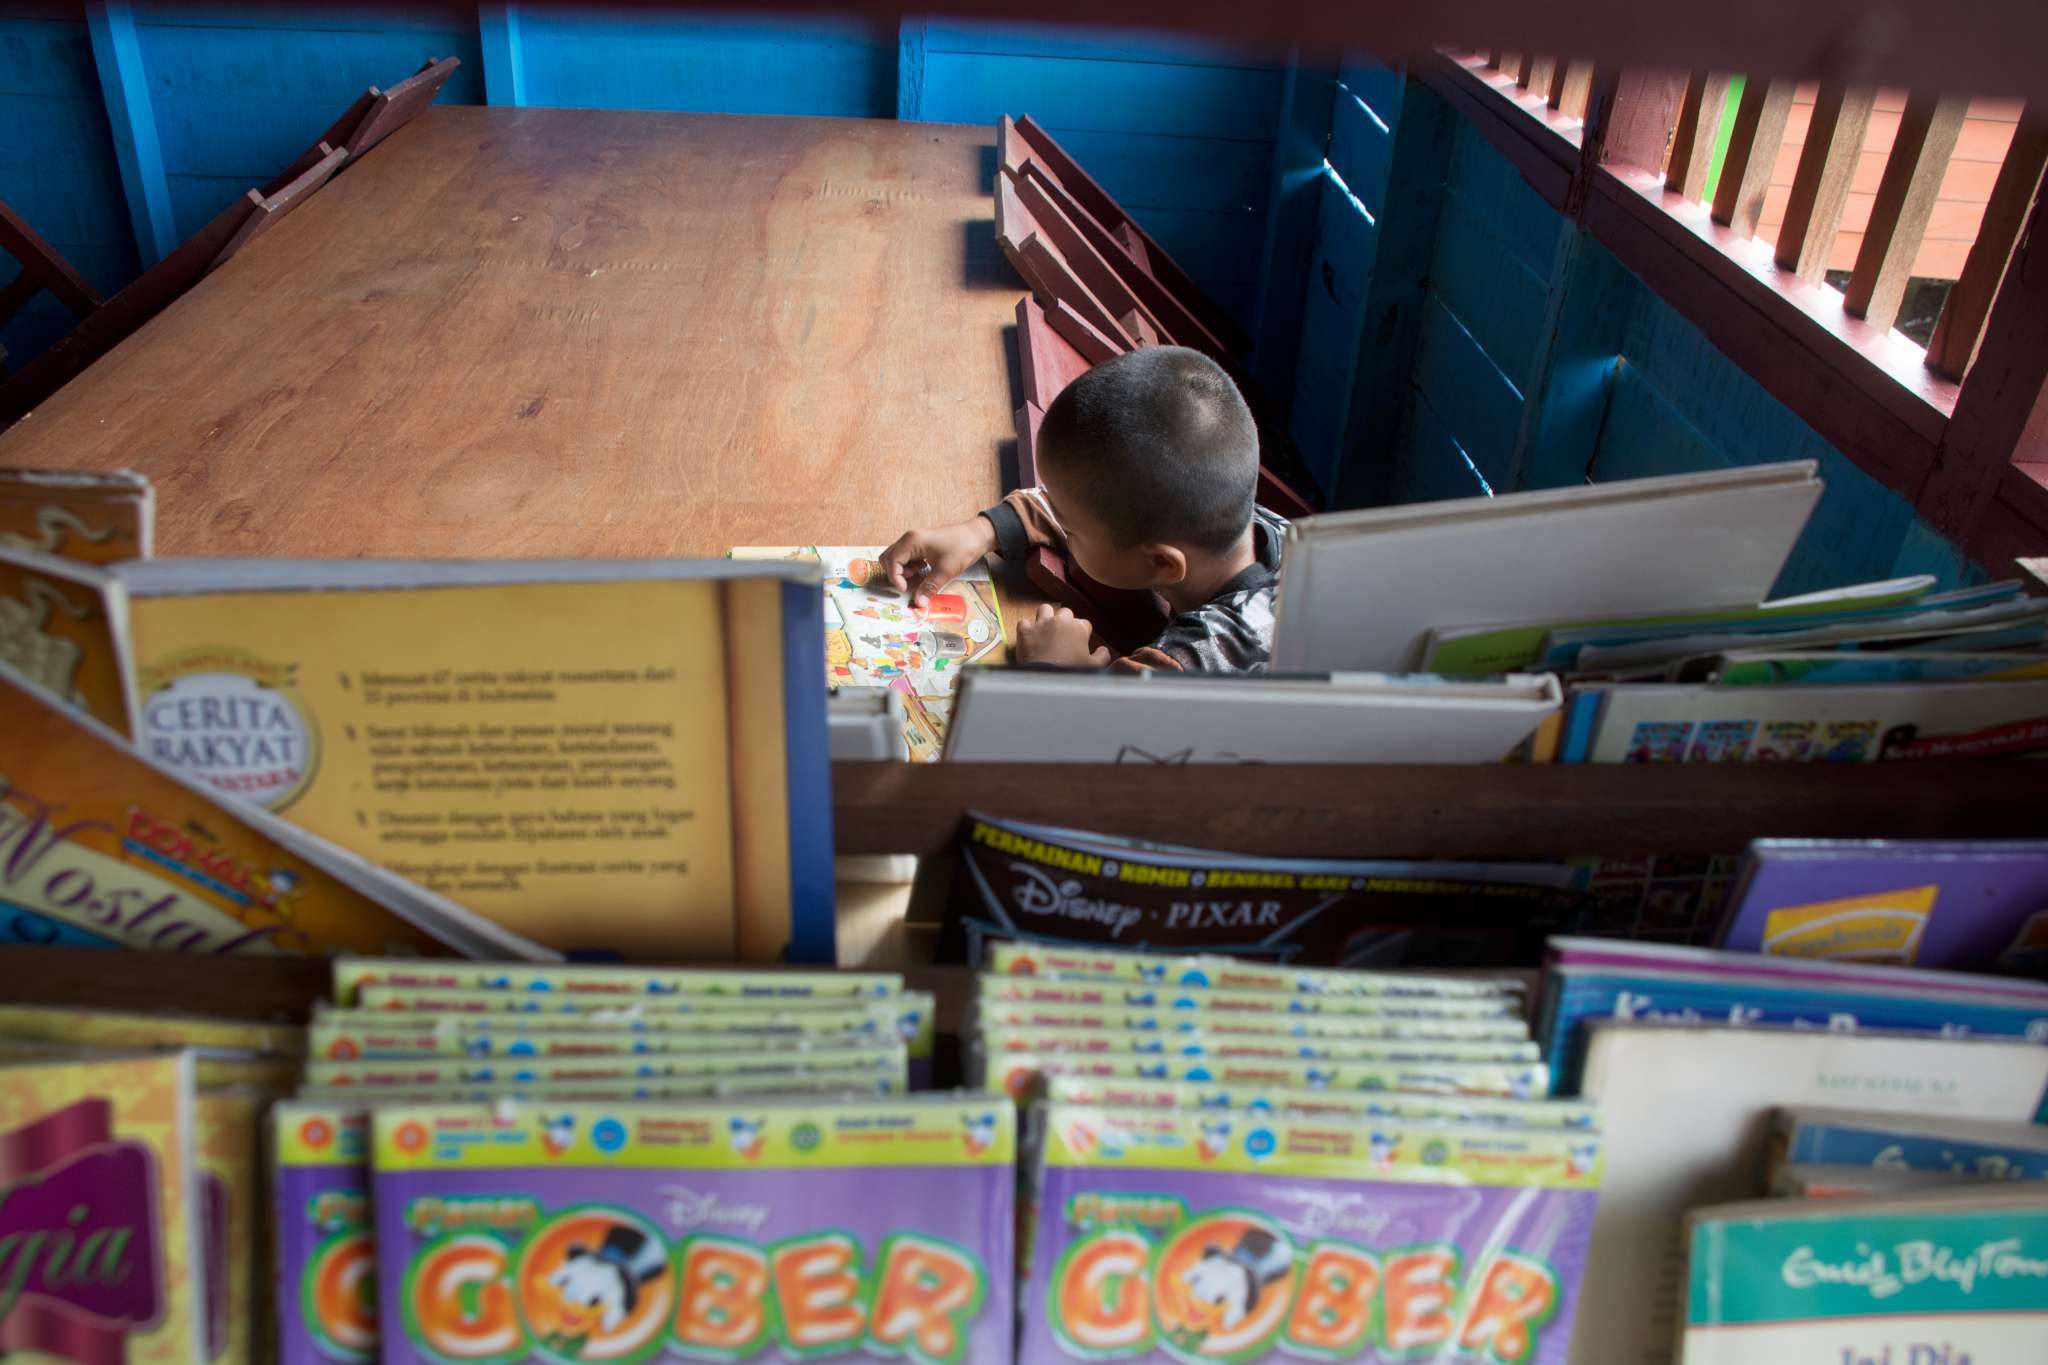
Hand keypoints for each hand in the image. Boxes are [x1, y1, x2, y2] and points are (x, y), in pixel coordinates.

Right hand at [877, 517, 997, 606]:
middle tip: (909, 583)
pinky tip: (923, 570)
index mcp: (912, 541)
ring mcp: (914, 540)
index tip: (905, 590)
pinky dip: (910, 566)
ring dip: (902, 570)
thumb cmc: (962, 548)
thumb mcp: (945, 571)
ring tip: (918, 576)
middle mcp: (909, 538)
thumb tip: (918, 603)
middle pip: (889, 558)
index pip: (891, 561)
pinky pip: (906, 556)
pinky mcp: (920, 544)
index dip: (895, 578)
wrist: (977, 535)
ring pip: (896, 557)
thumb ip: (929, 587)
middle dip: (895, 574)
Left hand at [1015, 604, 1111, 667]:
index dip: (1082, 633)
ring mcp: (1041, 624)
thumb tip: (1104, 650)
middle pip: (1065, 612)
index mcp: (1078, 628)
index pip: (1084, 623)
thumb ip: (1102, 656)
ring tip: (1046, 628)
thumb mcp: (1094, 667)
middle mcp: (1060, 621)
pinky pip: (1024, 622)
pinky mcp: (1025, 631)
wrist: (1046, 679)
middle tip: (1063, 635)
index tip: (1079, 642)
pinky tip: (1029, 637)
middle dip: (1065, 621)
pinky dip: (1026, 629)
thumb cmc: (1072, 672)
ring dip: (1046, 616)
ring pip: (1045, 609)